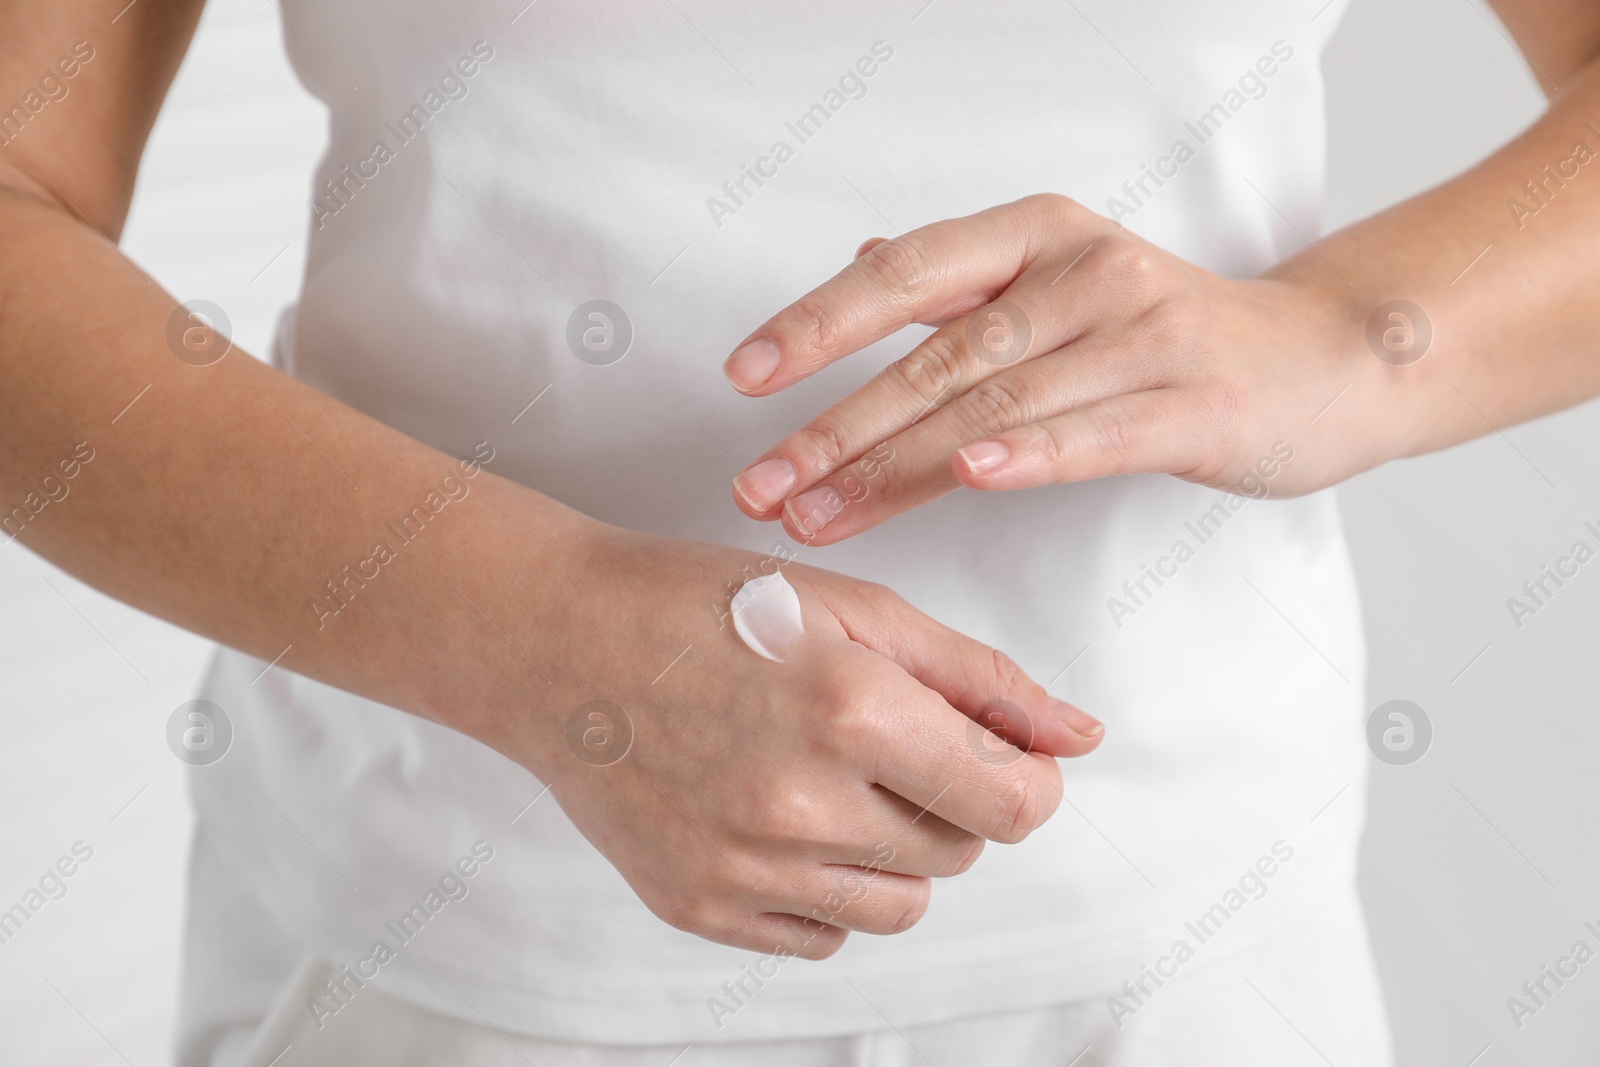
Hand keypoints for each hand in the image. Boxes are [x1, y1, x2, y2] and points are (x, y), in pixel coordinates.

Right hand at [501, 518, 1102, 959]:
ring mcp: (744, 869)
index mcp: (852, 711)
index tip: (1000, 753)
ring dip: (894, 851)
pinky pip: (821, 936)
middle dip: (950, 798)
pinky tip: (781, 819)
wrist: (554, 641)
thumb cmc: (700, 606)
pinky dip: (826, 889)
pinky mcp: (699, 906)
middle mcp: (800, 806)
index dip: (1025, 776)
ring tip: (831, 780)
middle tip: (880, 737)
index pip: (1015, 804)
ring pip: (900, 907)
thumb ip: (978, 675)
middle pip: (961, 852)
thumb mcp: (854, 608)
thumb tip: (1078, 736)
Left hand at [724, 194, 1385, 544]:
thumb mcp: (1062, 285)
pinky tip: (970, 475)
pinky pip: (1097, 431)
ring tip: (820, 514)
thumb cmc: (1169, 335)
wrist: (1322, 360)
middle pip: (937, 353)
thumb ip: (965, 281)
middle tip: (758, 484)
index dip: (819, 322)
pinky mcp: (1195, 401)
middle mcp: (1085, 270)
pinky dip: (1031, 454)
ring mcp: (1144, 332)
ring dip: (898, 465)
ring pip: (997, 402)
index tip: (743, 377)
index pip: (907, 274)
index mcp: (1038, 235)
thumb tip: (862, 261)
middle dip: (836, 426)